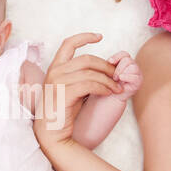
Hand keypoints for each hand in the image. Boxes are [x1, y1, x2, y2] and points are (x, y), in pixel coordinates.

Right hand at [33, 33, 122, 150]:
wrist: (52, 133)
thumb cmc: (64, 111)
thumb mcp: (73, 88)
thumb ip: (84, 76)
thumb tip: (106, 69)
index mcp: (56, 67)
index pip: (68, 43)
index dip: (85, 37)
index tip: (100, 36)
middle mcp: (55, 71)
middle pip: (87, 59)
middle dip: (107, 66)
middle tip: (118, 75)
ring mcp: (57, 82)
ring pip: (90, 72)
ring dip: (108, 80)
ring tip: (117, 88)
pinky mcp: (63, 93)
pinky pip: (89, 85)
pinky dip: (103, 87)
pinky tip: (109, 93)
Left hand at [108, 51, 141, 97]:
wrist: (108, 96)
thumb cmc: (106, 82)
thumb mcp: (106, 71)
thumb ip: (108, 64)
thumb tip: (109, 61)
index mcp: (125, 61)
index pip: (124, 54)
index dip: (117, 57)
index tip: (109, 62)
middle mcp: (132, 65)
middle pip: (128, 60)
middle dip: (118, 68)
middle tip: (113, 77)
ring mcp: (137, 73)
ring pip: (132, 67)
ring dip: (122, 73)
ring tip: (116, 80)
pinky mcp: (138, 82)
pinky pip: (135, 77)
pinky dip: (127, 77)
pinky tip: (121, 80)